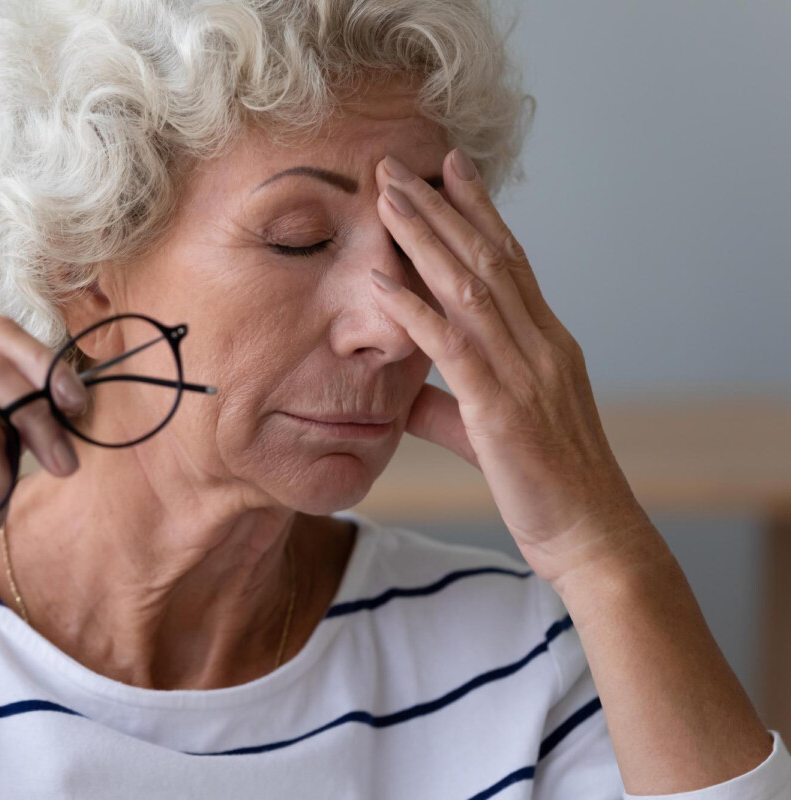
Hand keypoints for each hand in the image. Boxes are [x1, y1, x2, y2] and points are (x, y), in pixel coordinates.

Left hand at [369, 148, 654, 584]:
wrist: (590, 535)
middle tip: (398, 164)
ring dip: (424, 238)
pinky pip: (452, 348)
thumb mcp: (491, 430)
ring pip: (470, 287)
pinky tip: (380, 282)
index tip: (448, 167)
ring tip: (386, 197)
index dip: (478, 210)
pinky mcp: (501, 409)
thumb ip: (448, 403)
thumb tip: (404, 394)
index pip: (510, 259)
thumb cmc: (545, 483)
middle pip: (486, 257)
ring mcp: (525, 373)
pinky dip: (414, 311)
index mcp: (545, 342)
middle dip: (439, 206)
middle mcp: (540, 344)